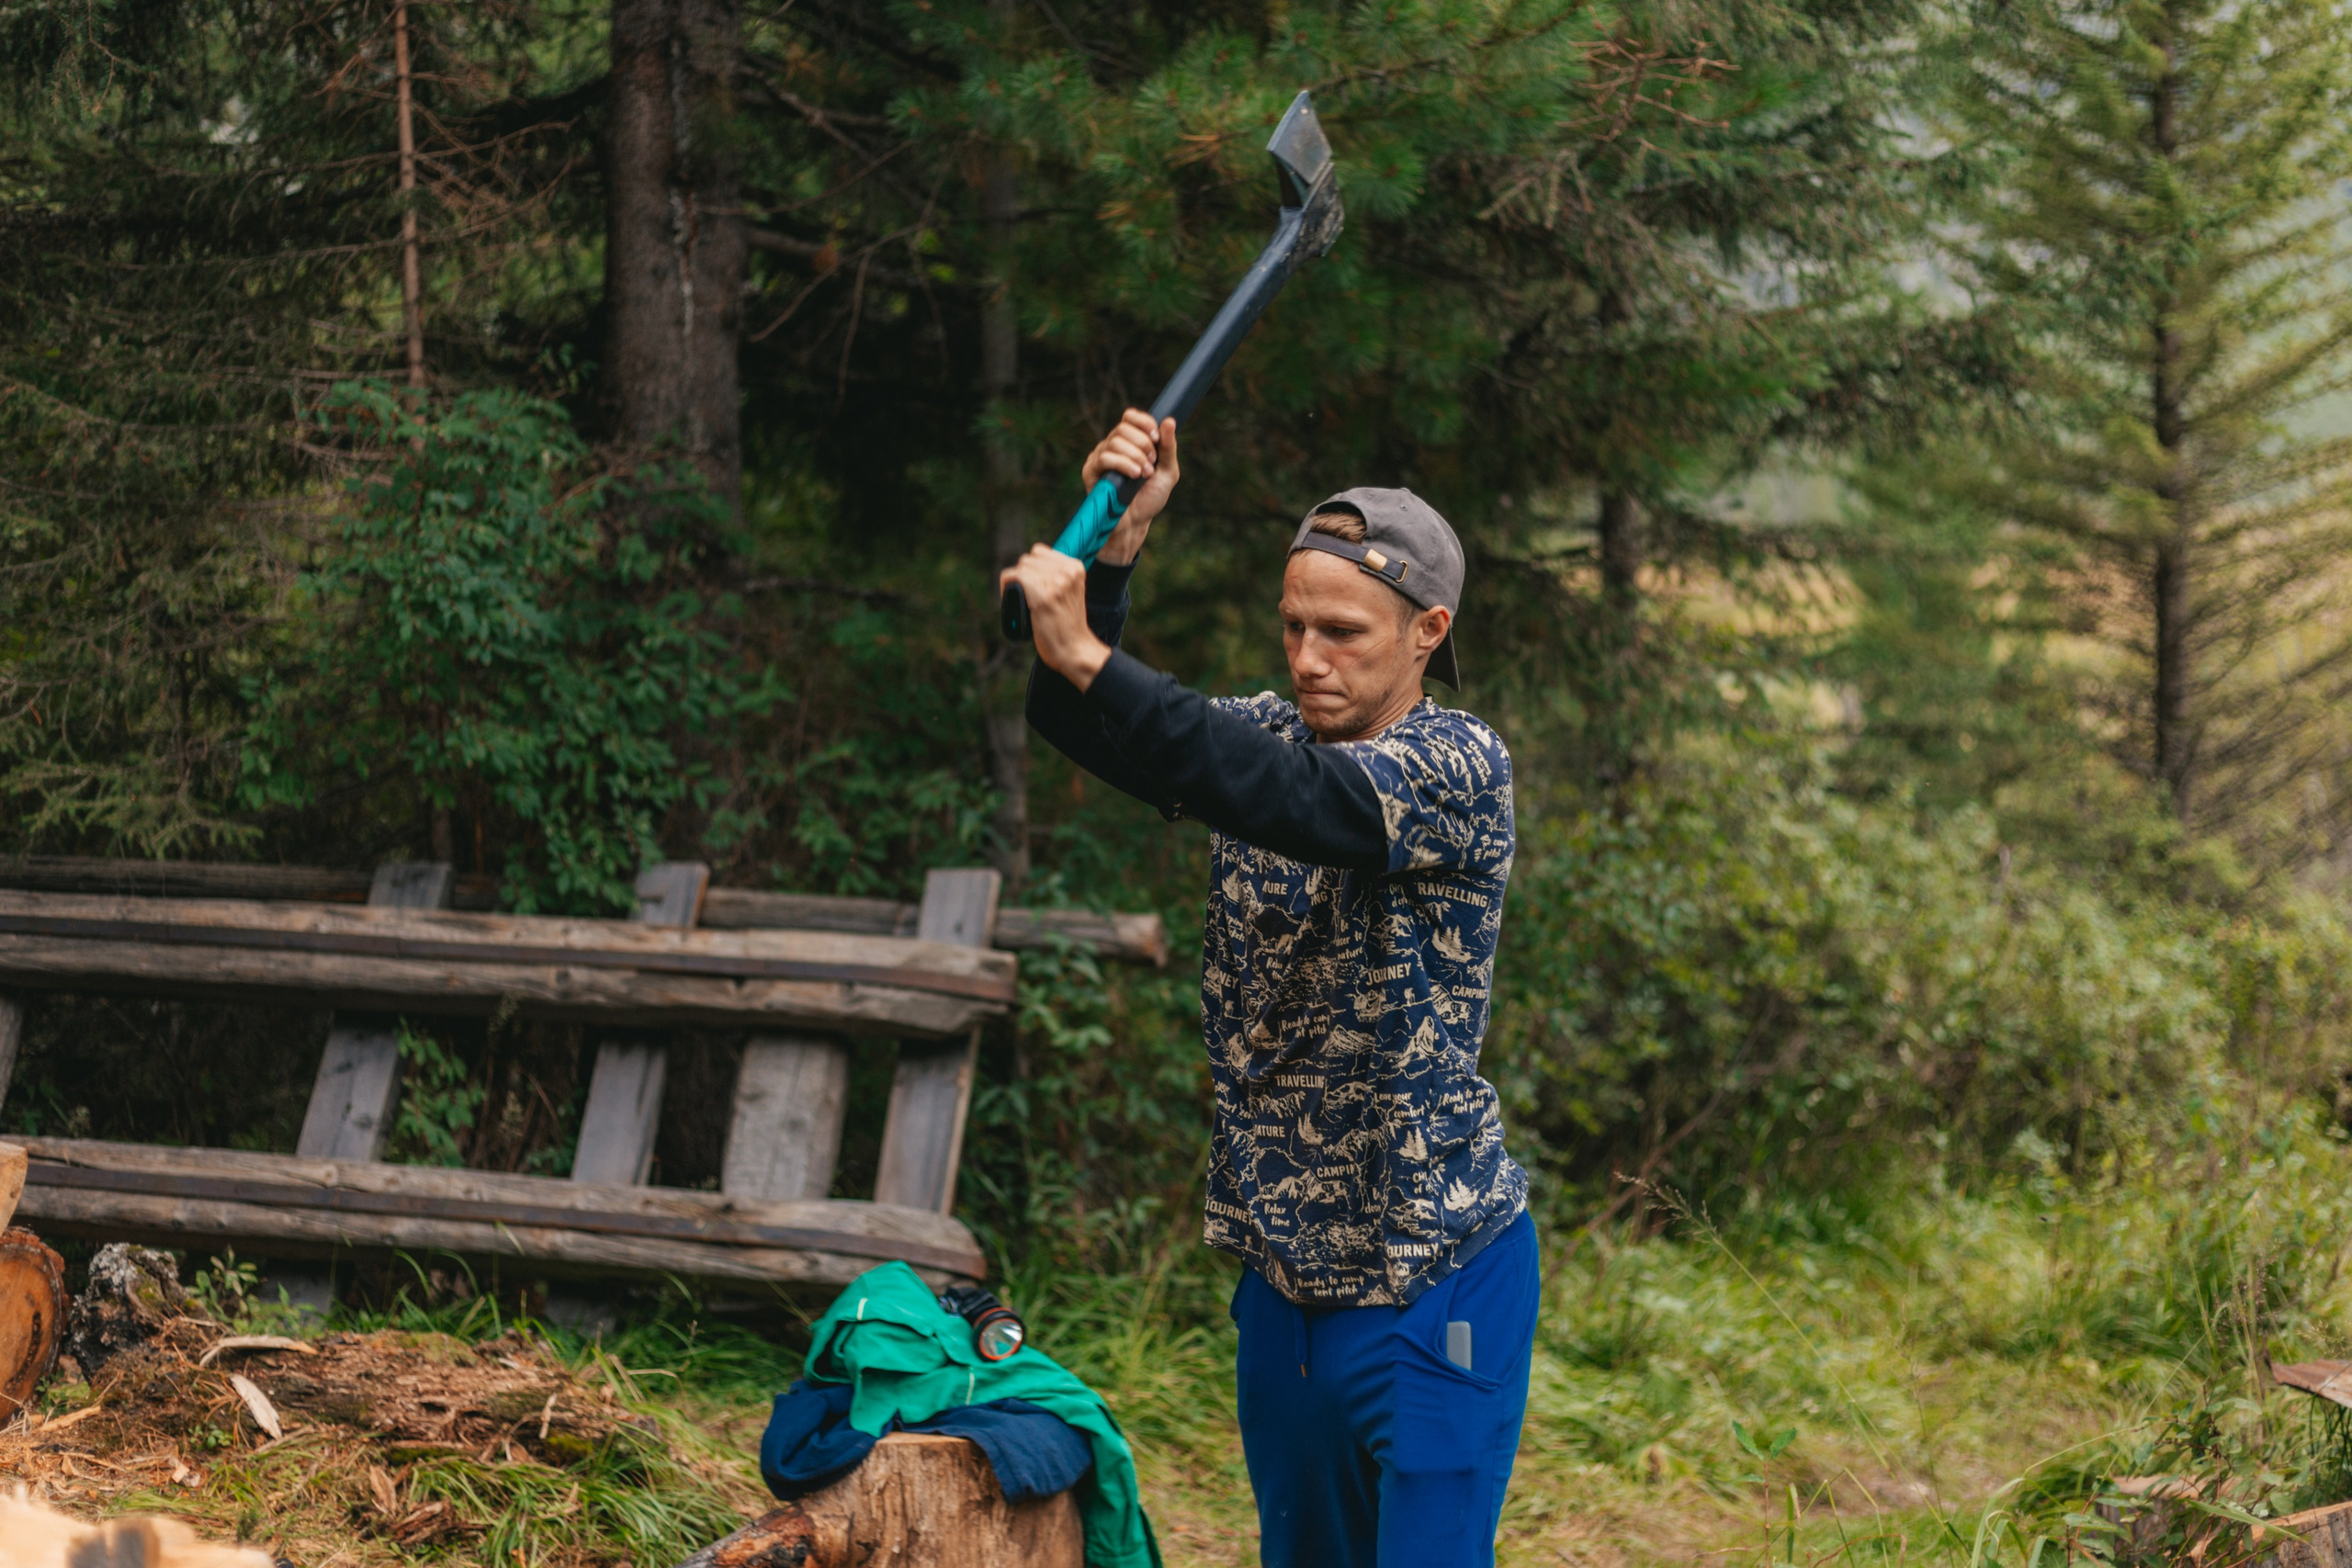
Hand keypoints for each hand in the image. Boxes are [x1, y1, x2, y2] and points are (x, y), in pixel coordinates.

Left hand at [999, 544, 1111, 689]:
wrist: (1075, 650)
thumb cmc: (1067, 625)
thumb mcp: (1070, 592)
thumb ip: (1057, 576)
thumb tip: (1029, 564)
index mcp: (1076, 567)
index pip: (1040, 552)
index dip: (1031, 569)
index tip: (1031, 586)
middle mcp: (1068, 571)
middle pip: (1028, 559)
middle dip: (1023, 576)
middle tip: (1025, 597)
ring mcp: (1057, 582)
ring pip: (1021, 567)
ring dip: (1016, 583)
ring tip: (1022, 601)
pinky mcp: (1043, 596)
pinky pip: (1014, 577)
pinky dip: (1006, 587)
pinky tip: (1011, 599)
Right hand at [1080, 410, 1178, 565]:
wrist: (1136, 523)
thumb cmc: (1150, 498)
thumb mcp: (1168, 472)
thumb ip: (1168, 447)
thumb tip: (1169, 420)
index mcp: (1130, 442)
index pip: (1130, 416)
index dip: (1144, 422)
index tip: (1156, 438)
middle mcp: (1112, 446)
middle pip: (1123, 427)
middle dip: (1143, 444)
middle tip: (1151, 464)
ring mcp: (1100, 457)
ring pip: (1115, 442)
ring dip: (1135, 456)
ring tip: (1144, 474)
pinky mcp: (1091, 471)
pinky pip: (1104, 458)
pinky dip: (1123, 464)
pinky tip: (1134, 475)